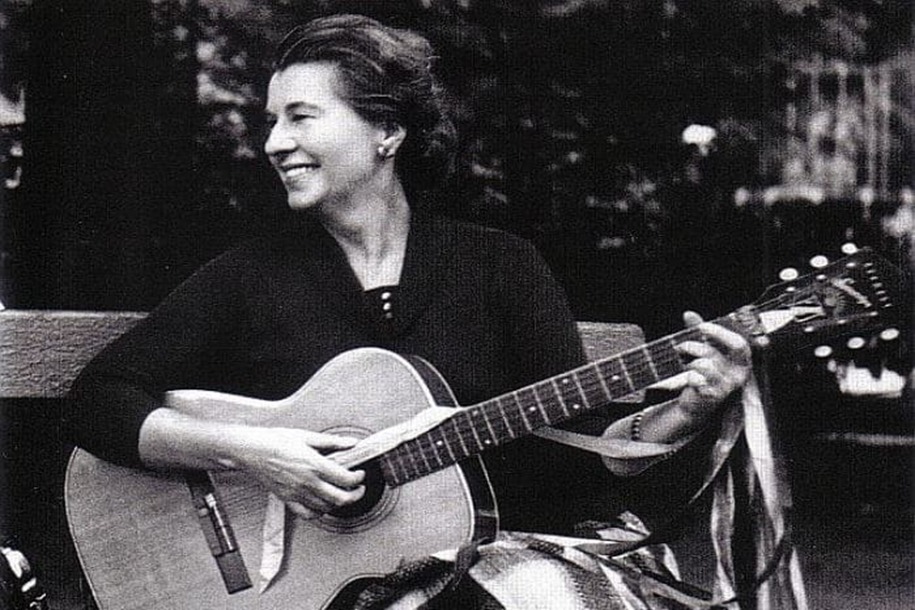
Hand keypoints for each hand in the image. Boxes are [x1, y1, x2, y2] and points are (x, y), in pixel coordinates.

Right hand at [235, 428, 365, 516]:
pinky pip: (307, 514)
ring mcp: (297, 493)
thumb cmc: (274, 441)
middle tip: (359, 489)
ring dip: (338, 503)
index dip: (358, 479)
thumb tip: (350, 443)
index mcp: (314, 465)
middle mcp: (307, 482)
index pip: (346, 479)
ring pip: (326, 508)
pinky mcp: (287, 499)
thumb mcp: (306, 436)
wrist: (252, 450)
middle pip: (340, 498)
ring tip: (343, 494)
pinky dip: (319, 512)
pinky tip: (323, 505)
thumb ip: (332, 442)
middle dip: (355, 495)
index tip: (360, 475)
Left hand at [674, 310, 751, 419]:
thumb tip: (689, 314)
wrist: (694, 405)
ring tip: (683, 359)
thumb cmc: (702, 376)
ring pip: (706, 361)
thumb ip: (699, 334)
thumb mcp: (704, 352)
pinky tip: (687, 377)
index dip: (721, 332)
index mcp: (741, 363)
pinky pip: (696, 376)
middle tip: (694, 332)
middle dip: (712, 338)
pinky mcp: (712, 395)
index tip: (702, 326)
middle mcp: (738, 374)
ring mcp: (727, 385)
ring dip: (689, 357)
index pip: (739, 344)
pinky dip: (687, 374)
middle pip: (733, 348)